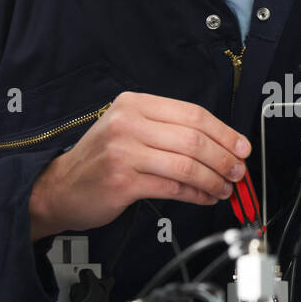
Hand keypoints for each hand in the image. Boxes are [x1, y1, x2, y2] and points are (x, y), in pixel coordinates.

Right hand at [29, 92, 250, 240]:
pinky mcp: (123, 181)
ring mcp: (124, 152)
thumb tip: (221, 144)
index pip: (193, 114)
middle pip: (194, 138)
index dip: (224, 132)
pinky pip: (173, 187)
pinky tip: (205, 197)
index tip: (241, 147)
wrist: (59, 187)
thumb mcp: (130, 130)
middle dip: (223, 158)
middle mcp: (128, 123)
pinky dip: (196, 194)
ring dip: (213, 179)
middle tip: (237, 171)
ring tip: (223, 188)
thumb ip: (169, 130)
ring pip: (187, 164)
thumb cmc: (100, 160)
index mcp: (135, 104)